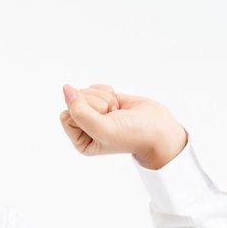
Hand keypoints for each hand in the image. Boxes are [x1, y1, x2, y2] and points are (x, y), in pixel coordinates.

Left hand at [59, 83, 188, 169]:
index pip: (66, 115)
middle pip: (75, 101)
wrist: (159, 129)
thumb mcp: (103, 129)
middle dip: (97, 105)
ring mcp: (94, 112)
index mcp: (80, 140)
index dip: (84, 113)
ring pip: (86, 92)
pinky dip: (109, 92)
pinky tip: (119, 105)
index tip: (103, 120)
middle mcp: (85, 127)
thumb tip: (66, 89)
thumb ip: (80, 111)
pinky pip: (97, 87)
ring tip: (117, 113)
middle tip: (113, 116)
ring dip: (105, 99)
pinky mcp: (105, 100)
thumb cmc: (132, 134)